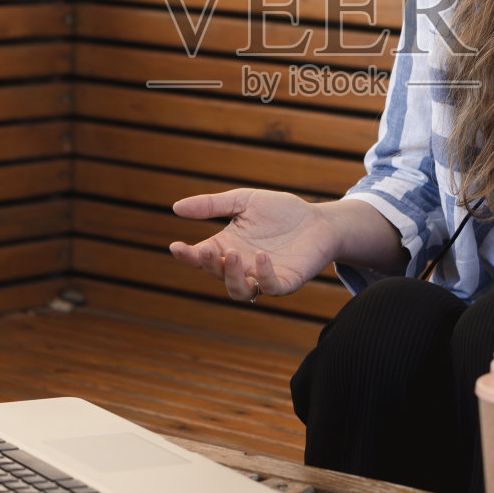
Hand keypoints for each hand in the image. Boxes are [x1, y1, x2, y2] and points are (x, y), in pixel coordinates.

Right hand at [169, 189, 337, 301]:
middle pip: (218, 275)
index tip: (175, 246)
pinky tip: (262, 256)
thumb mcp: (243, 201)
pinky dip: (264, 276)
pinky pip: (271, 288)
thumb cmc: (281, 211)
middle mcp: (242, 266)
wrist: (318, 219)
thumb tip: (175, 207)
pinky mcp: (286, 281)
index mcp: (227, 247)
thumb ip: (212, 205)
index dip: (187, 256)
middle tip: (210, 249)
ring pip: (240, 291)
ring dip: (231, 277)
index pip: (201, 258)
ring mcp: (263, 276)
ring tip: (232, 254)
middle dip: (210, 264)